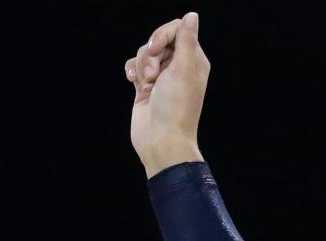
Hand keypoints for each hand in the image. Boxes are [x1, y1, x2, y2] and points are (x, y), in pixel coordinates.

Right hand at [125, 12, 208, 177]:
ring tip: (147, 87)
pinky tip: (135, 83)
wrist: (161, 140)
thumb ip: (186, 40)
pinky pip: (134, 66)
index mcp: (193, 60)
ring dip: (142, 67)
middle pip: (157, 40)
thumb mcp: (184, 69)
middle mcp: (179, 67)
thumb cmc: (176, 107)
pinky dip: (132, 72)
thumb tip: (191, 15)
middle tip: (153, 75)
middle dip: (150, 55)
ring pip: (144, 54)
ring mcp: (161, 77)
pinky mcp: (146, 87)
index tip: (157, 49)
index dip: (162, 35)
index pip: (176, 29)